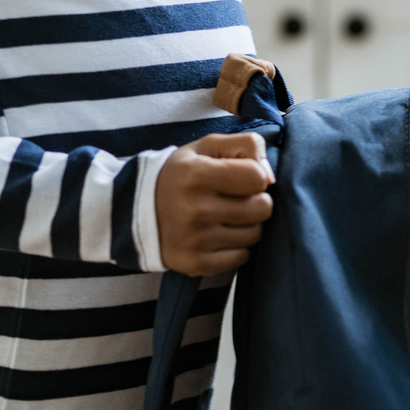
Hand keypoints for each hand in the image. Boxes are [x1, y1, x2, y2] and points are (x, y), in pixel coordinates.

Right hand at [154, 132, 273, 275]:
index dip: (255, 175)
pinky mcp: (195, 263)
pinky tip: (219, 234)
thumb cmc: (183, 174)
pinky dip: (236, 246)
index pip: (257, 178)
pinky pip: (242, 257)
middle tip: (235, 198)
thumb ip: (246, 145)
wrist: (138, 210)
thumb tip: (270, 177)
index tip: (240, 176)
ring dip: (247, 224)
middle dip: (255, 200)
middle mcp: (195, 209)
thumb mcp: (207, 147)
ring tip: (226, 216)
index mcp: (196, 174)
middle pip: (262, 208)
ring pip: (255, 234)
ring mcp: (195, 240)